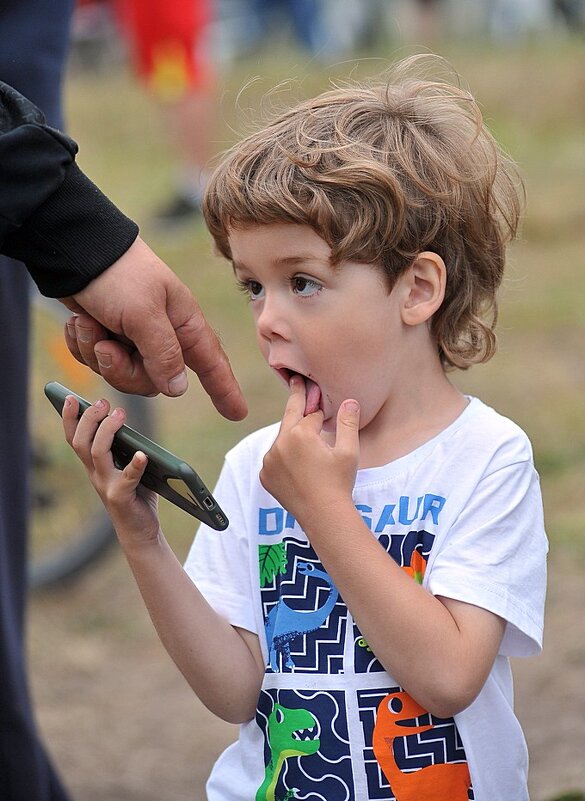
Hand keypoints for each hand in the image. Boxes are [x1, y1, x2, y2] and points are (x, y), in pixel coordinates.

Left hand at [60, 236, 247, 419]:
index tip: (237, 413)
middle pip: (152, 382)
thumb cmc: (118, 275)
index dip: (225, 389)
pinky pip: (97, 363)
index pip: (212, 363)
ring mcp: (134, 338)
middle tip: (108, 346)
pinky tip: (81, 323)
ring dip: (98, 353)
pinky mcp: (108, 336)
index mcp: (183, 324)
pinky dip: (84, 346)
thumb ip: (164, 354)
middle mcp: (163, 335)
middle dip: (123, 370)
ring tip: (90, 324)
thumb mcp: (144, 313)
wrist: (76, 251)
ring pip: (121, 375)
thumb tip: (178, 389)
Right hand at [62, 394, 160, 546]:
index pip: (75, 438)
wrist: (140, 531)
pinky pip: (127, 478)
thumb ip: (126, 446)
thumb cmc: (137, 494)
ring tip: (120, 414)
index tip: (69, 397)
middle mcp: (95, 474)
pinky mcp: (121, 497)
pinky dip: (135, 465)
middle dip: (89, 419)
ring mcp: (106, 485)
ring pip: (97, 454)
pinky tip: (143, 454)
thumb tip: (126, 418)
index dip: (69, 418)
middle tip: (103, 402)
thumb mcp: (129, 466)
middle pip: (81, 442)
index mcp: (94, 465)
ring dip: (107, 431)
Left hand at [259, 375, 359, 524]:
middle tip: (295, 381)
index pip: (311, 415)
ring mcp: (269, 460)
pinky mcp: (265, 475)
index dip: (321, 411)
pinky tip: (296, 462)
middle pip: (290, 417)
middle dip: (296, 399)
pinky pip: (274, 457)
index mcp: (300, 434)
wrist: (323, 516)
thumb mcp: (348, 451)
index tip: (317, 392)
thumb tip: (350, 400)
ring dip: (292, 435)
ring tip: (305, 438)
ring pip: (282, 439)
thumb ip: (347, 422)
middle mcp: (280, 444)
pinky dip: (283, 455)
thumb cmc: (339, 483)